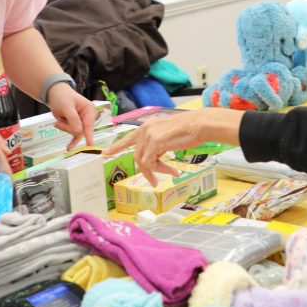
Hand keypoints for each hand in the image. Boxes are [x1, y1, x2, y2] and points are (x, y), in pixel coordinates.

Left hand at [46, 83, 97, 149]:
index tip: (90, 145)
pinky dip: (72, 141)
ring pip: (76, 133)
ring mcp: (83, 122)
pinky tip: (69, 148)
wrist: (55, 94)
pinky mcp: (77, 126)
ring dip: (65, 129)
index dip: (89, 135)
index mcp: (89, 109)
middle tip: (57, 123)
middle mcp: (88, 117)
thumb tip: (79, 131)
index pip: (89, 124)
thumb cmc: (62, 97)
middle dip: (68, 128)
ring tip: (57, 122)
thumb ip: (73, 118)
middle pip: (81, 130)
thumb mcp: (66, 106)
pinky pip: (75, 135)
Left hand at [104, 107, 244, 185]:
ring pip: (142, 161)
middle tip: (154, 181)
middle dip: (145, 170)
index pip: (129, 137)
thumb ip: (159, 142)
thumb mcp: (169, 134)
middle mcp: (146, 128)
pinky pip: (150, 163)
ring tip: (170, 174)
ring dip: (155, 172)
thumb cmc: (191, 130)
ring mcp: (149, 135)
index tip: (106, 153)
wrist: (200, 124)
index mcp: (149, 125)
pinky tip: (173, 172)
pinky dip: (160, 170)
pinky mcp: (154, 142)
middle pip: (137, 155)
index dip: (117, 146)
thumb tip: (155, 157)